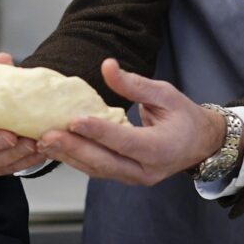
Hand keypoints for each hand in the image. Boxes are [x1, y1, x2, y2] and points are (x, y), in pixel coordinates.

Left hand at [36, 59, 238, 185]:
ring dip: (69, 156)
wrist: (200, 144)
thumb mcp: (165, 92)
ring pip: (97, 169)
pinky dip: (76, 159)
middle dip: (73, 148)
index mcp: (160, 148)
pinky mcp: (125, 175)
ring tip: (43, 142)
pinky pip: (97, 169)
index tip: (74, 119)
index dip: (99, 131)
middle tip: (46, 135)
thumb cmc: (184, 116)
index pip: (125, 141)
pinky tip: (56, 148)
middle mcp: (146, 169)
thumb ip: (134, 83)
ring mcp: (135, 177)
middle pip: (105, 162)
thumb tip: (107, 66)